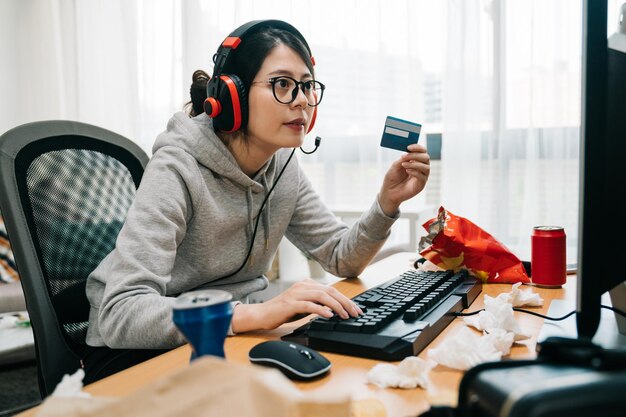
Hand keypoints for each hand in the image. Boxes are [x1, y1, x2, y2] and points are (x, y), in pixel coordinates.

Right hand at [230, 279, 362, 332]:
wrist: (263, 314)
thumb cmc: (284, 311)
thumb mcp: (304, 305)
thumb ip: (318, 303)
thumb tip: (336, 309)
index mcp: (307, 284)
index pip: (331, 290)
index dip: (345, 299)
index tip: (356, 309)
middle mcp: (303, 286)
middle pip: (330, 291)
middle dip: (346, 302)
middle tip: (356, 313)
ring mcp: (296, 293)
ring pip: (322, 296)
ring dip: (337, 306)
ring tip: (345, 315)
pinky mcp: (291, 303)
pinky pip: (309, 305)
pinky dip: (321, 310)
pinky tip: (330, 316)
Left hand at [378, 144, 429, 215]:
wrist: (388, 192)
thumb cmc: (392, 178)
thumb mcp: (395, 166)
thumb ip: (403, 159)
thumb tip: (408, 153)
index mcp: (416, 161)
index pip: (422, 151)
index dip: (417, 148)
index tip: (408, 147)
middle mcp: (421, 168)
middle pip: (426, 157)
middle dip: (415, 155)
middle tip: (404, 156)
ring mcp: (422, 177)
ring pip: (426, 167)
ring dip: (415, 164)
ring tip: (404, 165)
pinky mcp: (421, 185)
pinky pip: (423, 177)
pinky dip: (415, 172)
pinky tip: (407, 171)